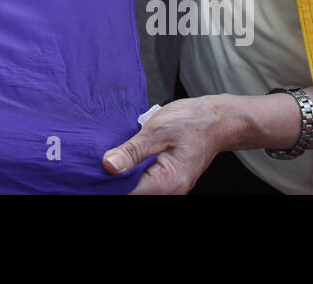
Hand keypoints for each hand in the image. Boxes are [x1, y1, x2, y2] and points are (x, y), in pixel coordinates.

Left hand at [102, 96, 233, 193]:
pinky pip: (144, 181)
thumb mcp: (157, 131)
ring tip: (115, 153)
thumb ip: (132, 151)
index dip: (109, 182)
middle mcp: (170, 191)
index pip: (128, 193)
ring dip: (123, 173)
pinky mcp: (167, 181)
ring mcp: (169, 188)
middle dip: (114, 177)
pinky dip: (132, 170)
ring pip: (136, 187)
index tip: (96, 167)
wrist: (215, 120)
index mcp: (167, 182)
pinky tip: (126, 155)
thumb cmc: (192, 122)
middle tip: (103, 156)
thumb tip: (109, 165)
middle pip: (131, 191)